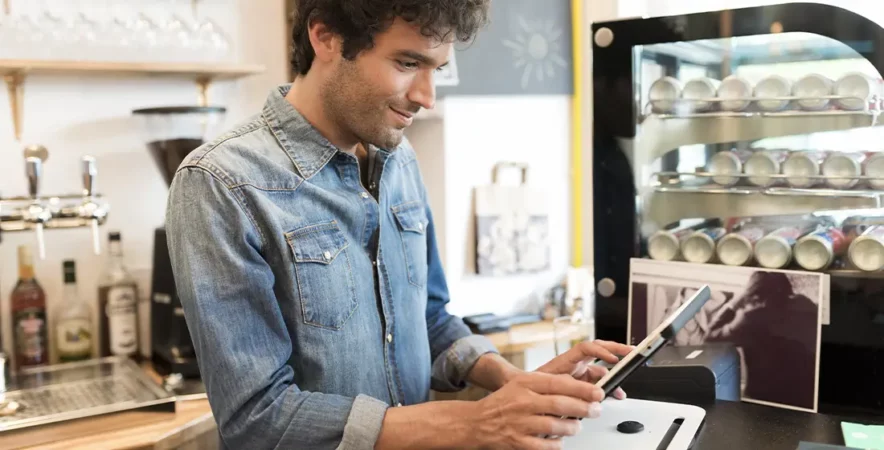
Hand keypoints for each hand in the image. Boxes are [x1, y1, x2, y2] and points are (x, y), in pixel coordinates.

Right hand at [469, 371, 603, 449]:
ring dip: (572, 428)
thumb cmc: (503, 403)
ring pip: (556, 426)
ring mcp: (520, 423)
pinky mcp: (518, 442)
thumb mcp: (522, 384)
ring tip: (577, 426)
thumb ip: (547, 383)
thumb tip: (578, 387)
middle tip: (596, 409)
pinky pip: (546, 446)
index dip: (582, 388)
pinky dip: (557, 444)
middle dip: (584, 408)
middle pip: (560, 404)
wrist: (477, 422)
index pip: (559, 383)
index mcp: (525, 383)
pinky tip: (560, 440)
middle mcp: (522, 402)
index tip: (597, 392)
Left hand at [535, 340, 633, 400]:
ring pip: (602, 370)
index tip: (613, 359)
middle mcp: (575, 364)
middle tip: (631, 353)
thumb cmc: (530, 385)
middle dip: (617, 350)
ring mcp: (578, 373)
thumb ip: (566, 386)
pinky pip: (598, 382)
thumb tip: (586, 390)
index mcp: (566, 359)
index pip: (587, 348)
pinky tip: (615, 394)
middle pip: (599, 352)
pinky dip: (608, 387)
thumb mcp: (548, 385)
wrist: (523, 394)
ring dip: (614, 376)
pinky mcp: (580, 384)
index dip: (601, 351)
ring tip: (622, 385)